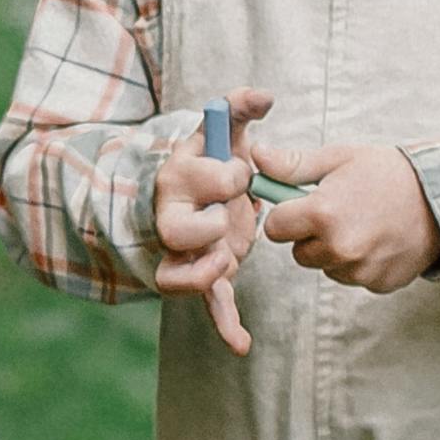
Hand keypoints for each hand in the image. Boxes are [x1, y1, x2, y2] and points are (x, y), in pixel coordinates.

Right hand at [152, 90, 269, 358]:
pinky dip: (224, 324)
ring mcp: (185, 251)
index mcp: (180, 176)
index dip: (224, 175)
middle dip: (207, 226)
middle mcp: (173, 216)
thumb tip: (266, 95)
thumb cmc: (212, 158)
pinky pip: (206, 303)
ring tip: (226, 267)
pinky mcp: (201, 275)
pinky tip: (243, 344)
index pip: (198, 178)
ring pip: (175, 274)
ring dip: (201, 275)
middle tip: (230, 218)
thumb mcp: (223, 130)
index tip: (244, 171)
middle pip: (174, 230)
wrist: (193, 193)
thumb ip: (240, 107)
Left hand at [260, 141, 439, 294]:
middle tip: (339, 213)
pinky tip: (378, 241)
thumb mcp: (340, 159)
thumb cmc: (389, 173)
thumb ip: (293, 165)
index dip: (287, 215)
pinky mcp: (377, 284)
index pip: (274, 228)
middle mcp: (338, 248)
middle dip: (310, 235)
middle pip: (297, 252)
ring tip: (363, 224)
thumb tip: (258, 158)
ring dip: (334, 252)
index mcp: (322, 214)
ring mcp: (359, 270)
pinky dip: (360, 264)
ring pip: (325, 267)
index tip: (305, 205)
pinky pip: (352, 278)